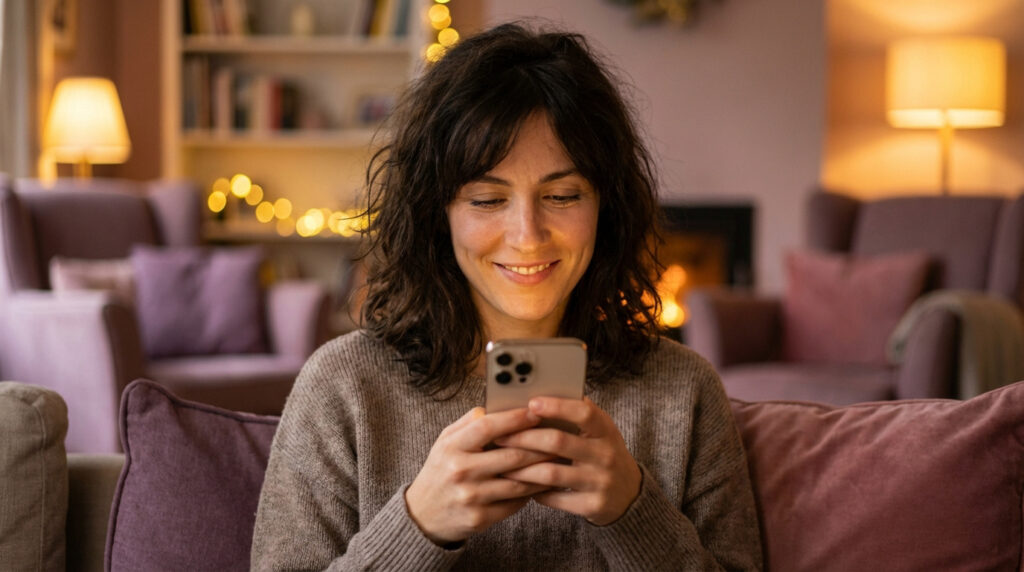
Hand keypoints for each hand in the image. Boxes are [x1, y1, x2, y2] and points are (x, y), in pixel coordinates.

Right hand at [405, 407, 555, 544]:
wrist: (423, 515)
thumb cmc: (440, 471)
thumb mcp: (444, 442)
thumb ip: (467, 423)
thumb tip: (494, 407)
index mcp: (452, 448)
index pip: (487, 427)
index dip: (514, 419)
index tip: (535, 412)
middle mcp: (461, 472)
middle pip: (511, 456)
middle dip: (540, 445)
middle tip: (559, 437)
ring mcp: (471, 497)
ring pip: (519, 482)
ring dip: (543, 471)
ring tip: (558, 460)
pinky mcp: (480, 518)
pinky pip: (515, 503)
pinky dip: (532, 493)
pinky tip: (543, 483)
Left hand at [494, 397, 641, 525]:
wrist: (628, 493)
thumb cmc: (603, 453)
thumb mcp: (599, 431)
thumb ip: (576, 414)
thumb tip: (538, 394)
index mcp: (606, 430)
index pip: (584, 412)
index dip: (557, 406)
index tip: (531, 402)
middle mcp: (605, 455)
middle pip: (558, 442)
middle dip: (524, 438)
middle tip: (500, 436)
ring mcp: (600, 482)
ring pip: (551, 473)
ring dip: (522, 468)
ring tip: (502, 463)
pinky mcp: (592, 505)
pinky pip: (555, 498)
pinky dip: (535, 491)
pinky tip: (522, 485)